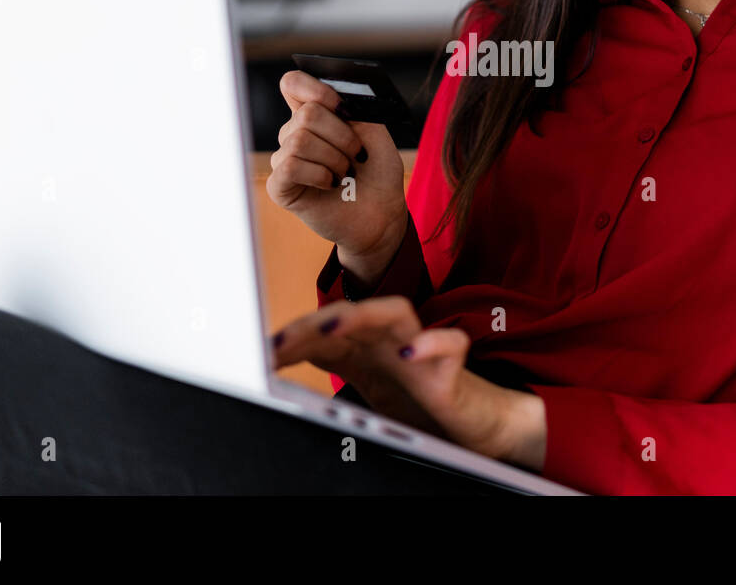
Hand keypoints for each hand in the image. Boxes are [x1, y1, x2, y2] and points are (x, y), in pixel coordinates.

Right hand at [268, 70, 407, 282]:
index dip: (314, 88)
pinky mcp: (280, 186)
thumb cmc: (377, 172)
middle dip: (342, 135)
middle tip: (357, 155)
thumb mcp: (375, 132)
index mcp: (316, 114)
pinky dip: (319, 175)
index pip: (293, 83)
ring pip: (300, 141)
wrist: (382, 213)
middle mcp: (295, 133)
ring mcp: (285, 159)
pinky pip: (290, 167)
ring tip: (346, 173)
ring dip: (334, 159)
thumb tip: (336, 98)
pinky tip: (331, 184)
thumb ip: (355, 109)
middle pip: (306, 114)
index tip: (341, 105)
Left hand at [271, 296, 544, 467]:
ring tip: (330, 332)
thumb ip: (328, 384)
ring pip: (397, 311)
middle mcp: (390, 342)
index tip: (259, 354)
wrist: (475, 424)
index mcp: (366, 350)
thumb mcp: (363, 401)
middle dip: (313, 323)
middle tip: (279, 343)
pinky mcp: (454, 367)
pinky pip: (450, 342)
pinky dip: (430, 342)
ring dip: (362, 315)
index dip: (292, 338)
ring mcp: (423, 350)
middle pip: (351, 312)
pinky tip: (408, 353)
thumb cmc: (418, 407)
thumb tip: (276, 377)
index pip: (324, 332)